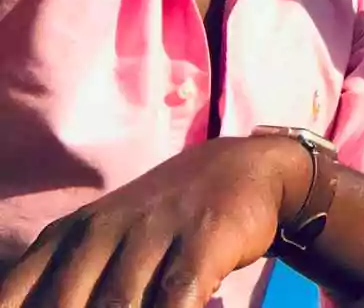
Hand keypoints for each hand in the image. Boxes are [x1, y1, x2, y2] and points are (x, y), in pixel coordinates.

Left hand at [0, 137, 306, 307]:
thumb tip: (35, 304)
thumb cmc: (161, 220)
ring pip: (117, 307)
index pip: (14, 298)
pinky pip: (175, 298)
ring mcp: (149, 236)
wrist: (243, 167)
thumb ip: (62, 284)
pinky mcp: (200, 242)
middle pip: (64, 306)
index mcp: (64, 239)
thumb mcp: (99, 241)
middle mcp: (98, 234)